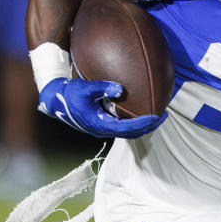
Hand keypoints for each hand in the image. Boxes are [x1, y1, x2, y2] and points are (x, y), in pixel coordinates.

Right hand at [37, 77, 166, 138]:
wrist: (56, 101)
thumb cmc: (70, 94)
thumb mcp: (85, 89)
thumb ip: (102, 88)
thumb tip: (119, 89)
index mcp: (99, 125)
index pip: (127, 128)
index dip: (143, 124)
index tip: (156, 116)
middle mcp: (103, 130)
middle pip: (131, 133)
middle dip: (149, 126)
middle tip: (164, 115)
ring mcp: (103, 128)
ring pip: (128, 132)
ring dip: (143, 126)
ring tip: (158, 115)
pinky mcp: (102, 123)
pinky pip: (123, 126)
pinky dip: (135, 121)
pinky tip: (142, 111)